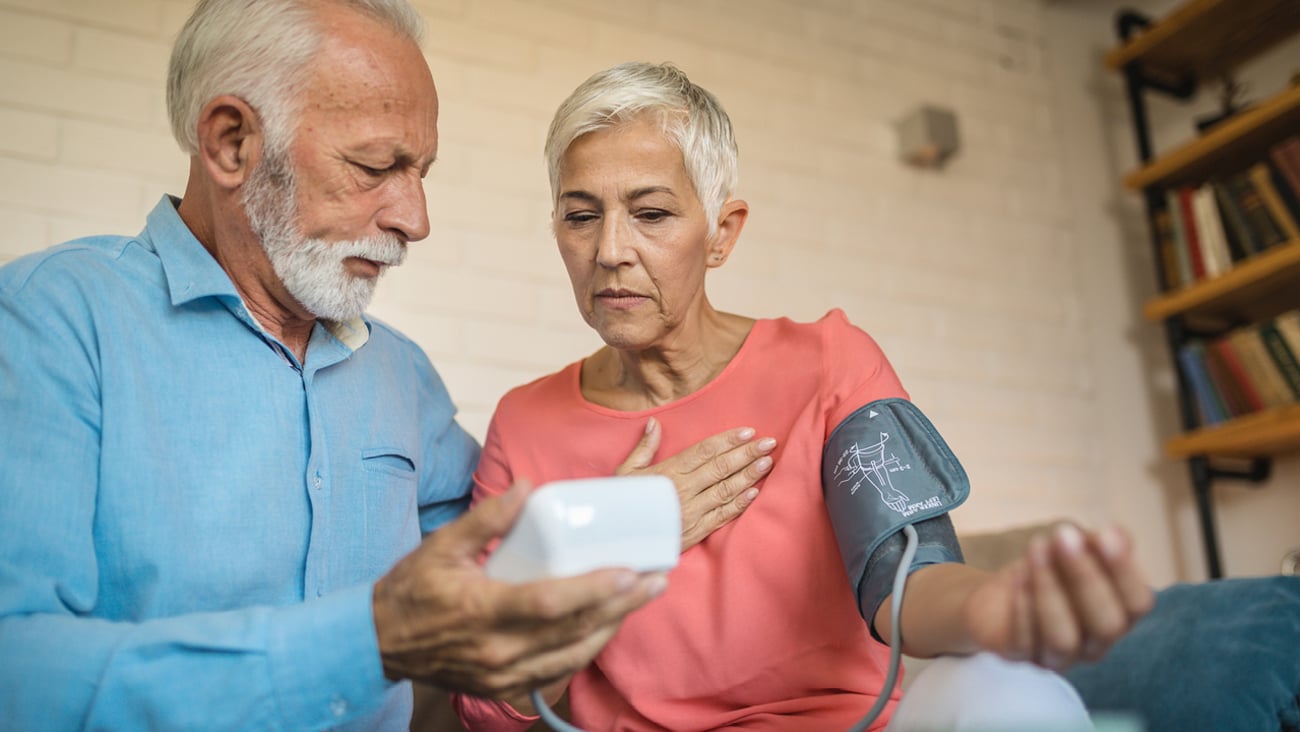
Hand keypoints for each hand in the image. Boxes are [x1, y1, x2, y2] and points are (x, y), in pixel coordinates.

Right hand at [372, 481, 667, 698]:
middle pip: (573, 631)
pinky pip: (558, 672)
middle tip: (655, 579)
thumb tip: (526, 486)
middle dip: (621, 605)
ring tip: (641, 598)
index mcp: (482, 610)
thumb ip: (487, 517)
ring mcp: (502, 674)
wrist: (379, 643)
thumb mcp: (442, 545)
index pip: (551, 603)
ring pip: (573, 655)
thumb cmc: (410, 590)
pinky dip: (587, 648)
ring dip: (612, 627)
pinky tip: (606, 626)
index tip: (629, 572)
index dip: (594, 589)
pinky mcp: (504, 686)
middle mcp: (498, 650)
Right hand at [615, 417, 776, 551]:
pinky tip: (754, 492)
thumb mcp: (625, 473)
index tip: (748, 431)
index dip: (728, 440)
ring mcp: (691, 512)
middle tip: (769, 443)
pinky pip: (722, 515)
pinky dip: (739, 504)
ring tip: (767, 463)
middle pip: (720, 467)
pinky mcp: (695, 531)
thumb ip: (644, 448)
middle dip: (747, 454)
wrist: (617, 540)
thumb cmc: (622, 503)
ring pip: (725, 490)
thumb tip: (655, 424)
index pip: (704, 451)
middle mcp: (683, 490)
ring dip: (748, 475)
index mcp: (668, 472)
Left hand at [962, 522, 1153, 671]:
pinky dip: (1022, 606)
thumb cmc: (1048, 570)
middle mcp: (1095, 645)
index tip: (1106, 533)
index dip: (1125, 571)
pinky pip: (1024, 641)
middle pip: (1106, 625)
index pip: (1137, 604)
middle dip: (1086, 577)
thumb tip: (1116, 534)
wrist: (997, 596)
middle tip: (1064, 536)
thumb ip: (1098, 544)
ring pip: (1063, 638)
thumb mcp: (1073, 549)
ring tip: (1037, 548)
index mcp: (1118, 617)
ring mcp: (1057, 657)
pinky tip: (1017, 574)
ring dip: (1050, 590)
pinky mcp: (1020, 657)